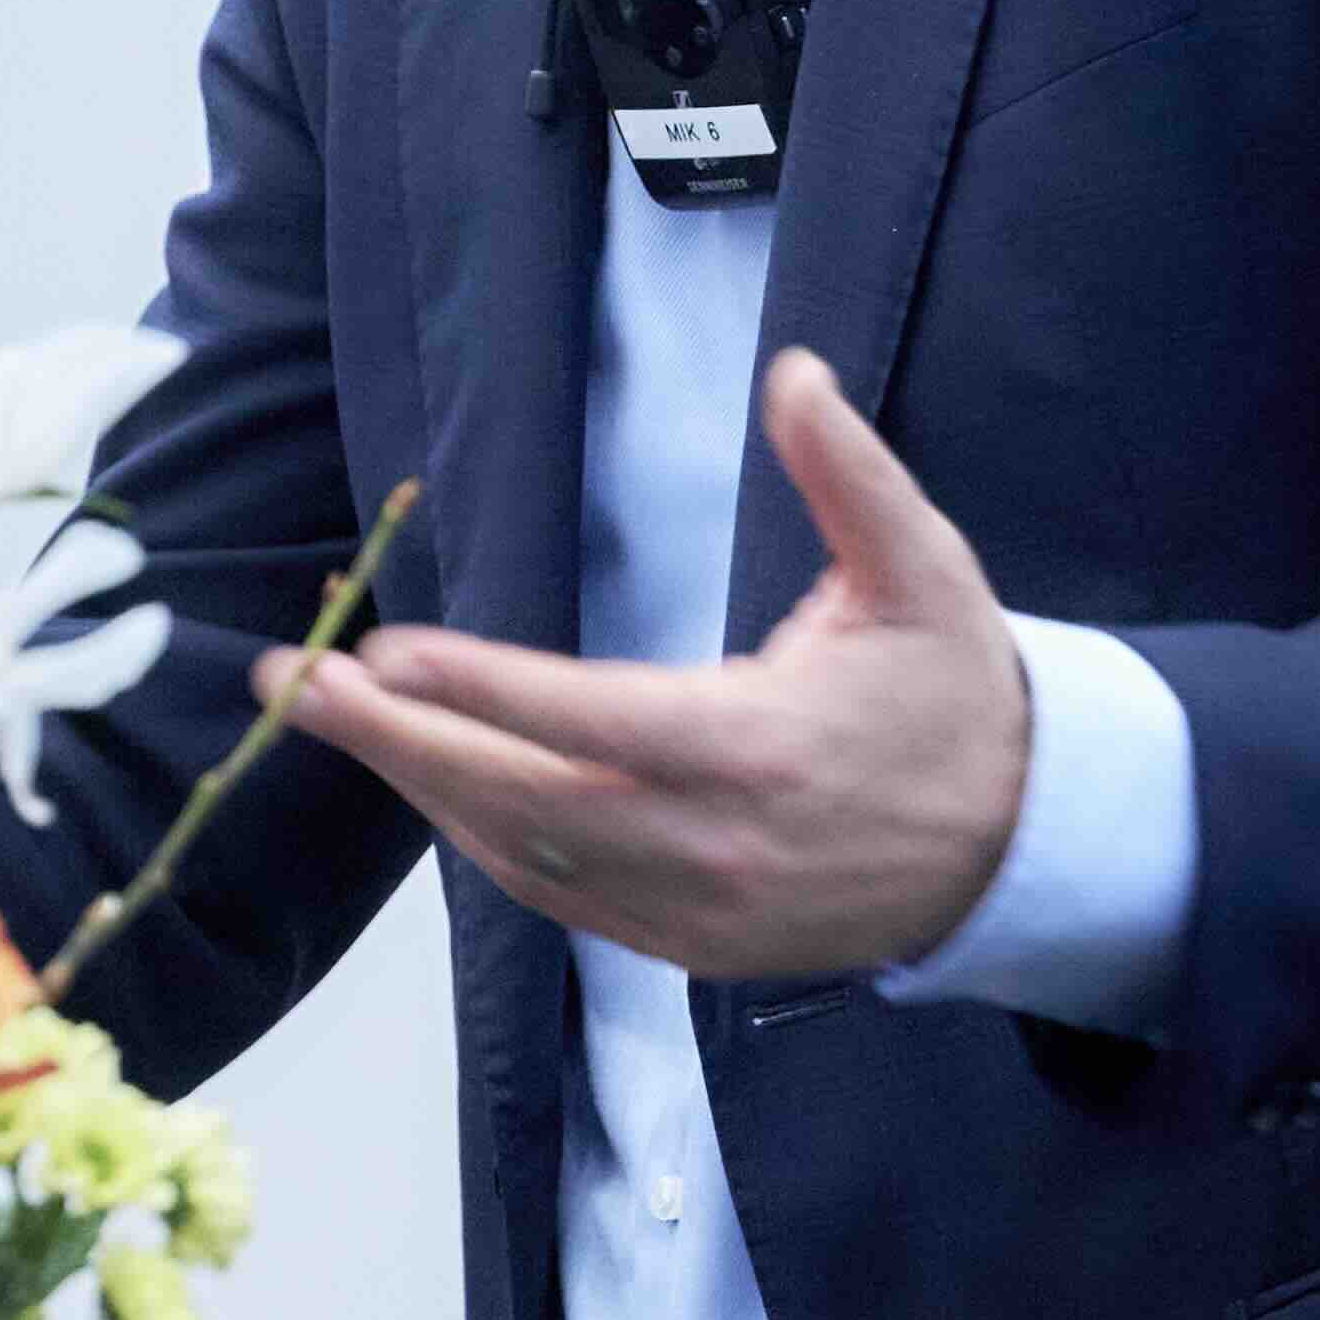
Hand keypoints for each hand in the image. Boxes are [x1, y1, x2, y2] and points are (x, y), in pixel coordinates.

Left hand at [260, 350, 1027, 980]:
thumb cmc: (959, 694)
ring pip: (524, 860)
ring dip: (422, 788)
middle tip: (295, 683)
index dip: (486, 693)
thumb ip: (848, 474)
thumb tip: (792, 370)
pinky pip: (560, 900)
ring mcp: (698, 911)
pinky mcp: (690, 948)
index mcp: (761, 749)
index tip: (388, 654)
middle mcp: (716, 845)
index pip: (596, 723)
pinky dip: (482, 842)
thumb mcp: (924, 571)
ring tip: (331, 714)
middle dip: (398, 742)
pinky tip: (427, 780)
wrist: (1024, 850)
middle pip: (523, 803)